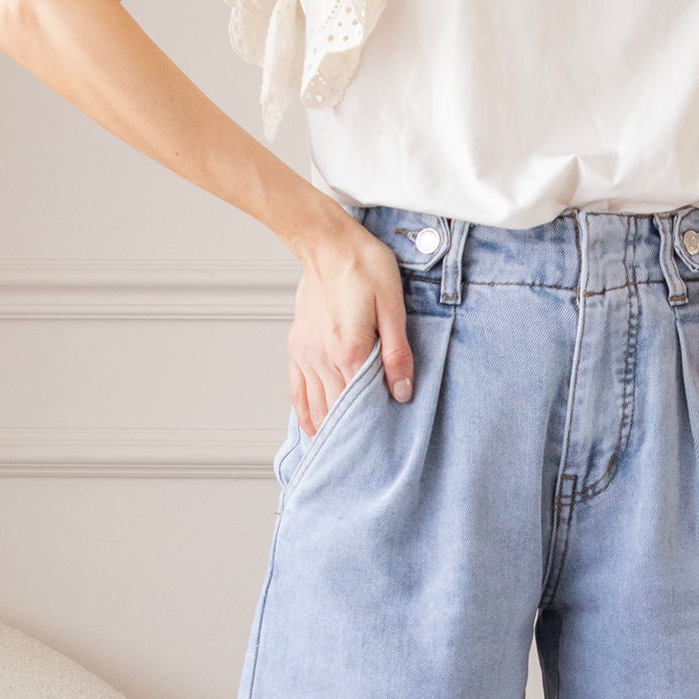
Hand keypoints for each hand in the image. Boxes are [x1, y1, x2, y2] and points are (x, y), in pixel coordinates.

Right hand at [289, 220, 413, 435]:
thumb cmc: (363, 266)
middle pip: (337, 410)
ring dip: (328, 429)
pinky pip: (297, 390)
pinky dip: (305, 413)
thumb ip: (397, 352)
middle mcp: (322, 358)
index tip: (385, 442)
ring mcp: (306, 354)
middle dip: (352, 434)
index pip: (361, 403)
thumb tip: (402, 391)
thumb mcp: (393, 305)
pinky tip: (313, 429)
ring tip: (343, 451)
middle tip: (368, 455)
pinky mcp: (297, 347)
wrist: (326, 243)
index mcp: (350, 349)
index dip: (373, 425)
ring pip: (315, 406)